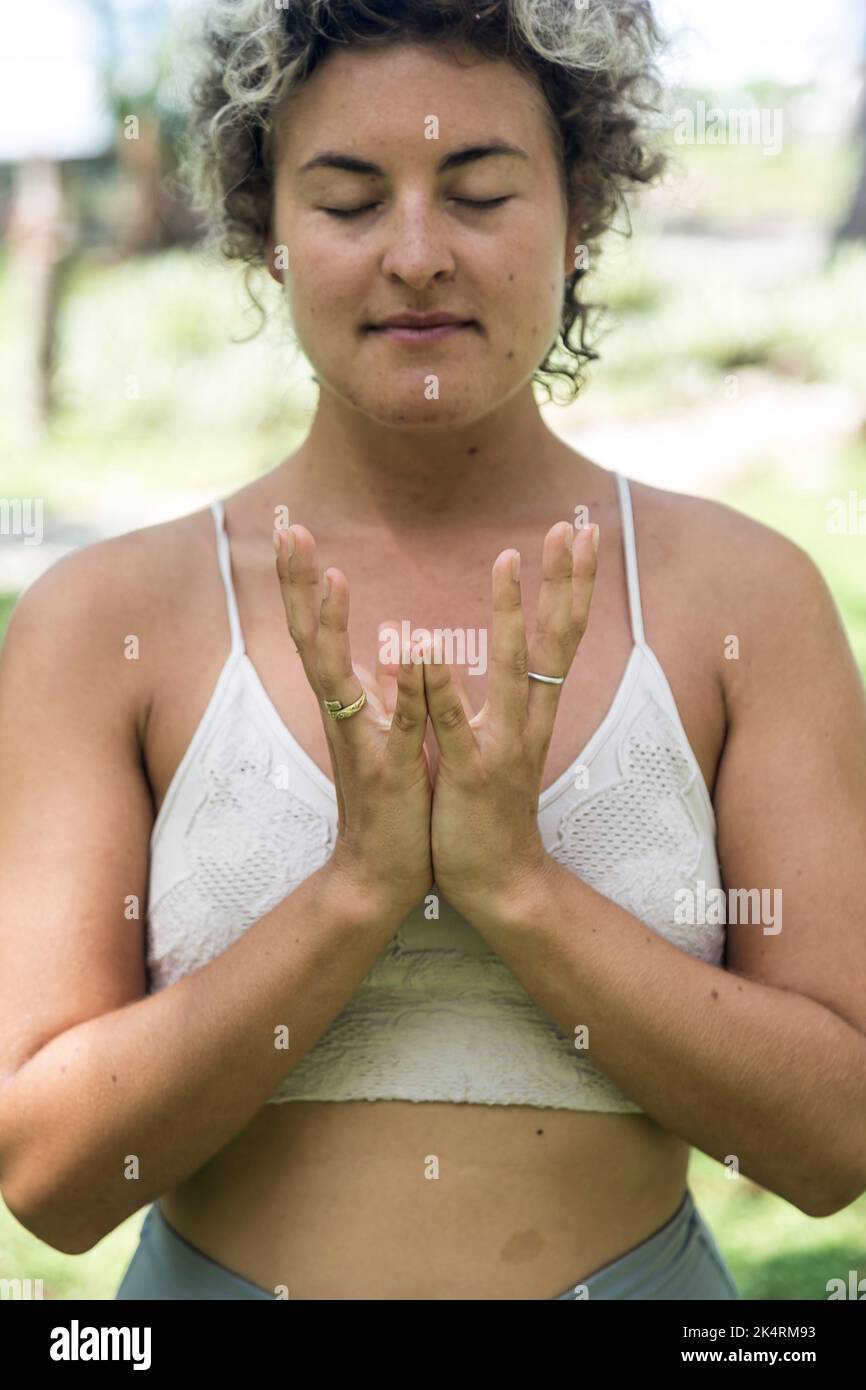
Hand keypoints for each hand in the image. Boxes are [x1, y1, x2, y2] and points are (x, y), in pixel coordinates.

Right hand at [274, 526, 433, 915]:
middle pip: (309, 640)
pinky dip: (406, 688)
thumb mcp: (386, 736)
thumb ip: (385, 692)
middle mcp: (343, 716)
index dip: (301, 583)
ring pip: (338, 677)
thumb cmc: (387, 802)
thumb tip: (392, 646)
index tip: (292, 530)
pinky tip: (412, 650)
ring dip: (331, 627)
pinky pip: (400, 725)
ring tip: (329, 575)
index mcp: (345, 704)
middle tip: (286, 531)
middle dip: (298, 586)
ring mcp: (362, 744)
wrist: (380, 877)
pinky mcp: (391, 774)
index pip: (315, 632)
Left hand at [419, 520, 598, 919]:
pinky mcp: (469, 777)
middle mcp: (527, 722)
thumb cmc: (484, 810)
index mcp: (531, 712)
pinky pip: (453, 726)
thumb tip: (465, 651)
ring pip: (513, 672)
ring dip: (512, 614)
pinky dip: (440, 687)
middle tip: (577, 525)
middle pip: (556, 641)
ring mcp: (501, 748)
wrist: (498, 885)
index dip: (571, 584)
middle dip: (565, 581)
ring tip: (509, 558)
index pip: (560, 637)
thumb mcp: (482, 743)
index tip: (580, 532)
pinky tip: (427, 645)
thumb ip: (474, 696)